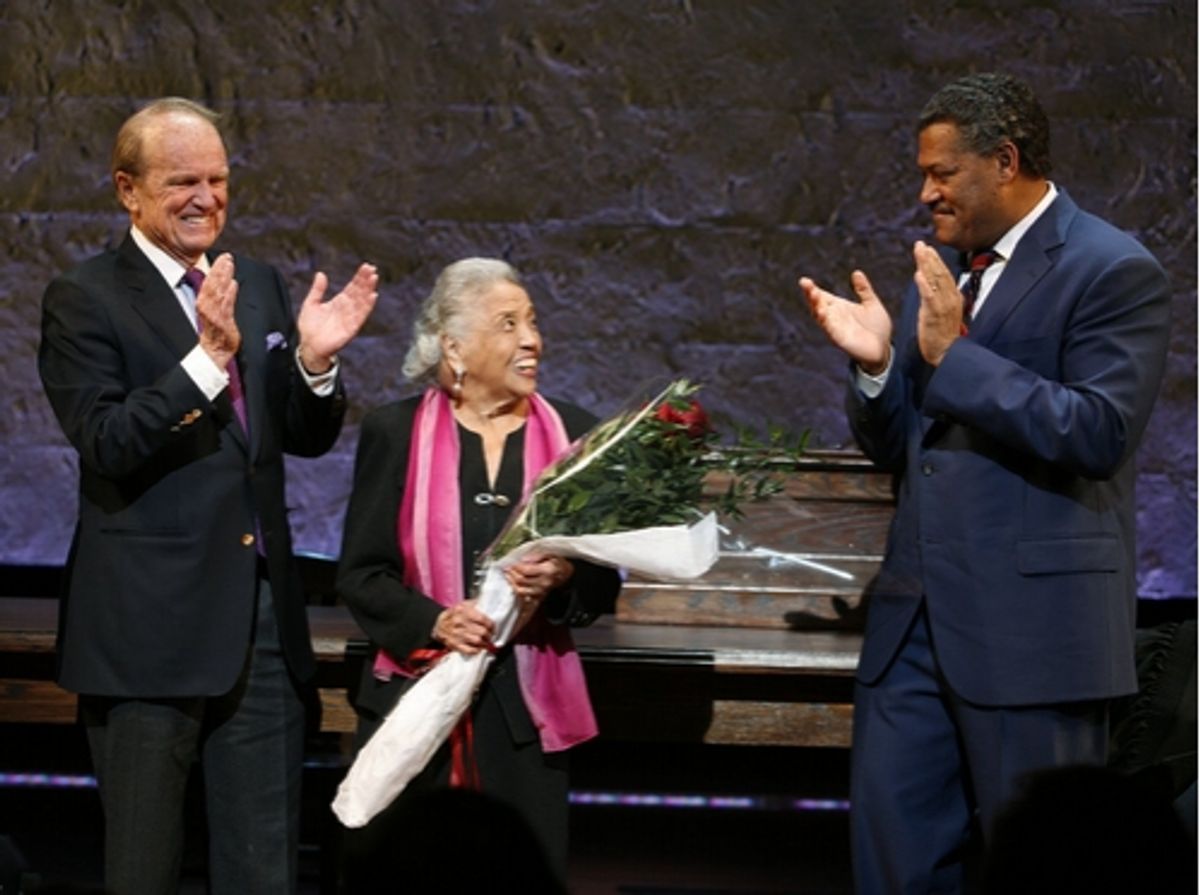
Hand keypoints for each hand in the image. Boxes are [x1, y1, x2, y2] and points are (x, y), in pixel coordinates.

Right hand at [195, 253, 240, 367]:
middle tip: (227, 257)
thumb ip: (222, 297)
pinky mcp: (223, 326)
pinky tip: (233, 284)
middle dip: (219, 270)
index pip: (208, 285)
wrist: (215, 354)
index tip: (223, 257)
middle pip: (212, 287)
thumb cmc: (216, 333)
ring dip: (223, 278)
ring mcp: (215, 318)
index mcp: (204, 306)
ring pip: (217, 294)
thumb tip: (231, 281)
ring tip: (229, 264)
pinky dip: (228, 295)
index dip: (215, 270)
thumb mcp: (217, 312)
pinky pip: (225, 308)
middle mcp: (207, 310)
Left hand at [296, 262, 378, 372]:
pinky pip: (361, 316)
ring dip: (369, 290)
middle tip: (372, 269)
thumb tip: (320, 274)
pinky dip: (367, 306)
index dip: (359, 277)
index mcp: (339, 302)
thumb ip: (317, 289)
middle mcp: (347, 309)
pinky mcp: (351, 328)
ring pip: (362, 301)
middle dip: (366, 280)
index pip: (352, 287)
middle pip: (359, 292)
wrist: (308, 346)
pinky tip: (372, 296)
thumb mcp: (311, 303)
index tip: (366, 266)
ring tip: (374, 278)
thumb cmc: (310, 327)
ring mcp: (350, 318)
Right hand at [432, 599, 495, 654]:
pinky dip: (477, 650)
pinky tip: (478, 647)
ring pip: (478, 641)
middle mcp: (460, 623)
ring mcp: (457, 635)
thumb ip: (476, 603)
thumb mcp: (463, 604)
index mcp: (463, 611)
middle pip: (482, 631)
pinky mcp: (455, 645)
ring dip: (484, 642)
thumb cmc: (454, 614)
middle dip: (489, 634)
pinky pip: (470, 650)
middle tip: (490, 634)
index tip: (492, 627)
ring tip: (486, 641)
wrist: (439, 625)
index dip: (491, 624)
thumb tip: (489, 604)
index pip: (482, 619)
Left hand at [504, 553, 574, 610]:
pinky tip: (513, 583)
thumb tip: (524, 559)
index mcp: (548, 570)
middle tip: (507, 568)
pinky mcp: (538, 596)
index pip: (526, 570)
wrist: (565, 573)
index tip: (510, 563)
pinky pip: (524, 595)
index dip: (516, 566)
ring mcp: (541, 591)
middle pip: (522, 580)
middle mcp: (545, 582)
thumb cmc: (557, 562)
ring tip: (508, 575)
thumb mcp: (550, 552)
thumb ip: (537, 555)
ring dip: (512, 582)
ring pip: (521, 589)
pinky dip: (516, 589)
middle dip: (512, 574)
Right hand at [799, 270, 892, 373]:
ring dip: (815, 305)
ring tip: (813, 294)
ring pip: (820, 316)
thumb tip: (856, 272)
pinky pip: (830, 329)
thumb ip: (864, 289)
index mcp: (839, 307)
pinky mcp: (839, 339)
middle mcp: (834, 317)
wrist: (883, 349)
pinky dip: (825, 321)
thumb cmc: (877, 328)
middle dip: (810, 294)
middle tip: (805, 284)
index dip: (812, 289)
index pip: (822, 296)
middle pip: (817, 304)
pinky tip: (822, 312)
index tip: (804, 281)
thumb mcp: (871, 304)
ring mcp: (835, 328)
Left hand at [913, 240, 962, 365]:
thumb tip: (934, 286)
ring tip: (920, 252)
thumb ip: (939, 298)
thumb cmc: (942, 334)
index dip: (935, 260)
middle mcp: (950, 299)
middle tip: (920, 244)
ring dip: (927, 265)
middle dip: (930, 257)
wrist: (947, 353)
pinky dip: (924, 285)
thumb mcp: (943, 312)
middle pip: (940, 273)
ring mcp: (944, 306)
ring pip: (936, 280)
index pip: (944, 274)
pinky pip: (930, 297)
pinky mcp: (935, 315)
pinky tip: (918, 274)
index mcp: (953, 297)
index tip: (927, 248)